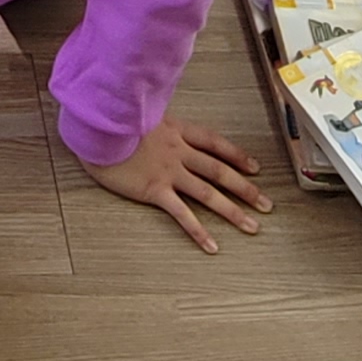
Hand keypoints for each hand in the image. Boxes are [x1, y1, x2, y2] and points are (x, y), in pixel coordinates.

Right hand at [77, 119, 271, 251]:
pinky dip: (198, 230)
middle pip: (219, 170)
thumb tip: (163, 125)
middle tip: (267, 205)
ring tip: (252, 226)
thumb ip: (157, 123)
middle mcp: (178, 151)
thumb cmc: (112, 119)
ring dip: (233, 210)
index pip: (215, 143)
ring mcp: (168, 171)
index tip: (255, 167)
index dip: (237, 155)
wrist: (94, 126)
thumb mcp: (141, 114)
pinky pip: (181, 213)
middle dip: (246, 188)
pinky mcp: (154, 189)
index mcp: (176, 130)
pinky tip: (212, 246)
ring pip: (208, 192)